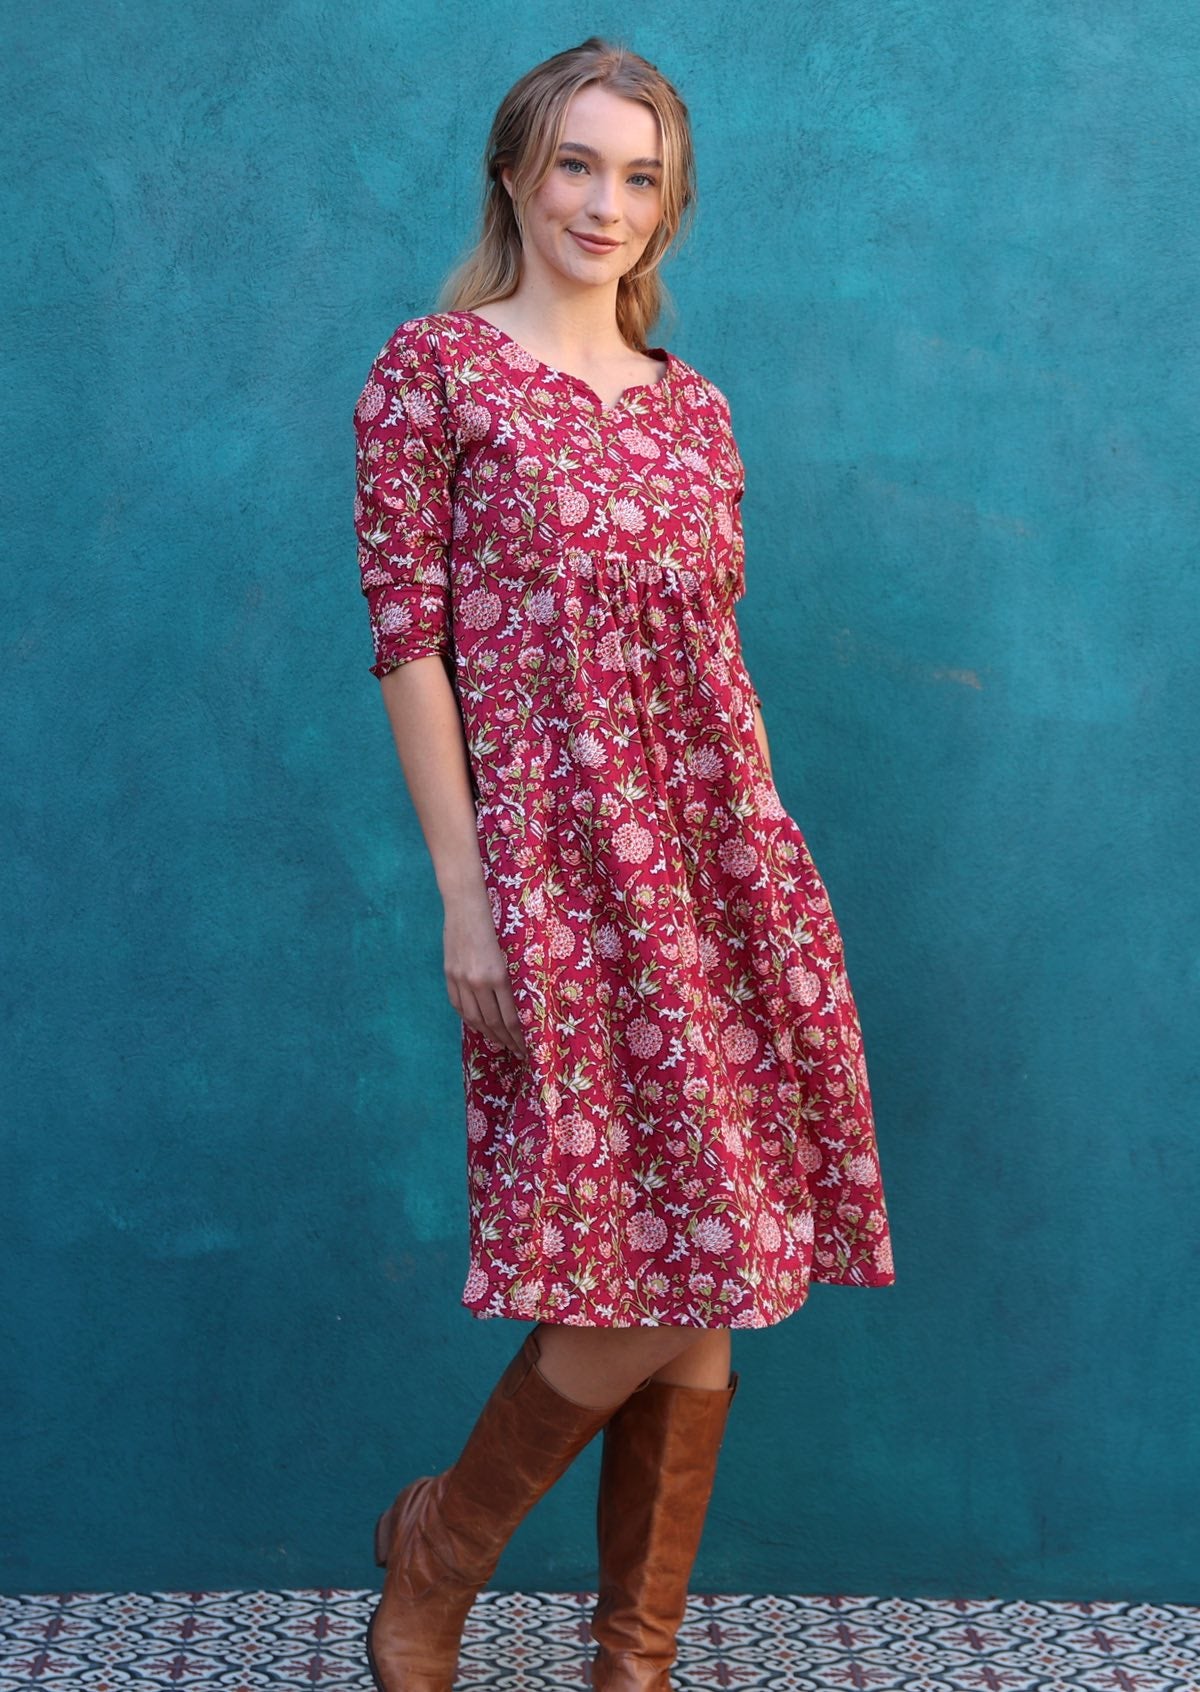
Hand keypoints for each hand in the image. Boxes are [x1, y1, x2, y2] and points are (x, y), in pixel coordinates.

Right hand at [443, 887, 529, 1059]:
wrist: (466, 907)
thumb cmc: (495, 924)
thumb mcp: (509, 953)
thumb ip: (508, 980)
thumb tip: (517, 1007)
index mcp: (498, 976)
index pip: (510, 1018)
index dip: (518, 1037)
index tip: (525, 1048)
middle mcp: (478, 982)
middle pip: (493, 1022)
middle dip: (506, 1040)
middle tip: (516, 1052)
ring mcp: (461, 980)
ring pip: (474, 1018)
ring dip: (488, 1034)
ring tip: (499, 1043)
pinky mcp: (449, 975)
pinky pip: (458, 1006)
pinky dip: (468, 1019)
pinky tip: (477, 1025)